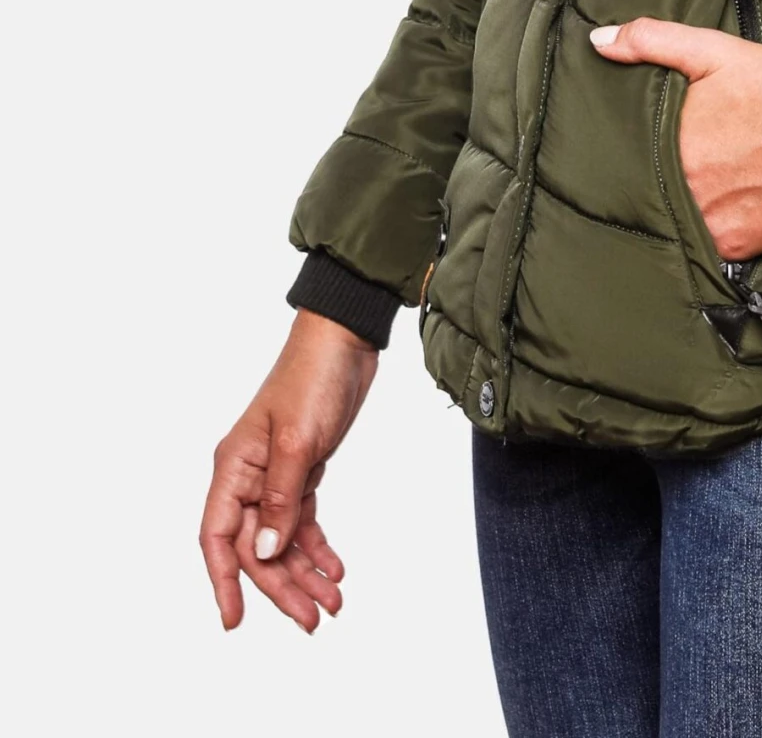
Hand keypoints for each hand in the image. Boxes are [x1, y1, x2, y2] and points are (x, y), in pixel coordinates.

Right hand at [199, 308, 379, 632]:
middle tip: (313, 619)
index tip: (234, 620)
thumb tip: (264, 552)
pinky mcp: (302, 470)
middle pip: (256, 547)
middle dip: (281, 586)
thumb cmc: (313, 377)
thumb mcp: (297, 440)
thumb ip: (281, 499)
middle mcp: (249, 475)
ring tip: (332, 602)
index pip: (217, 536)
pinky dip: (316, 546)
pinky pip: (301, 520)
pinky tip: (334, 568)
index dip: (223, 581)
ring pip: (281, 538)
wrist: (346, 339)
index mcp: (234, 466)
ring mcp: (275, 474)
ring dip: (304, 572)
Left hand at [589, 20, 761, 257]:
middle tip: (658, 168)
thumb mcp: (710, 50)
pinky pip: (706, 245)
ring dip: (676, 208)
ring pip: (675, 220)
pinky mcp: (738, 245)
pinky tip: (710, 209)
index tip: (624, 149)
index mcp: (673, 146)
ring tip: (686, 189)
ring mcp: (713, 223)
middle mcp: (689, 190)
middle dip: (650, 182)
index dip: (626, 155)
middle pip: (650, 192)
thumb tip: (599, 41)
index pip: (628, 160)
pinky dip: (704, 230)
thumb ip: (651, 41)